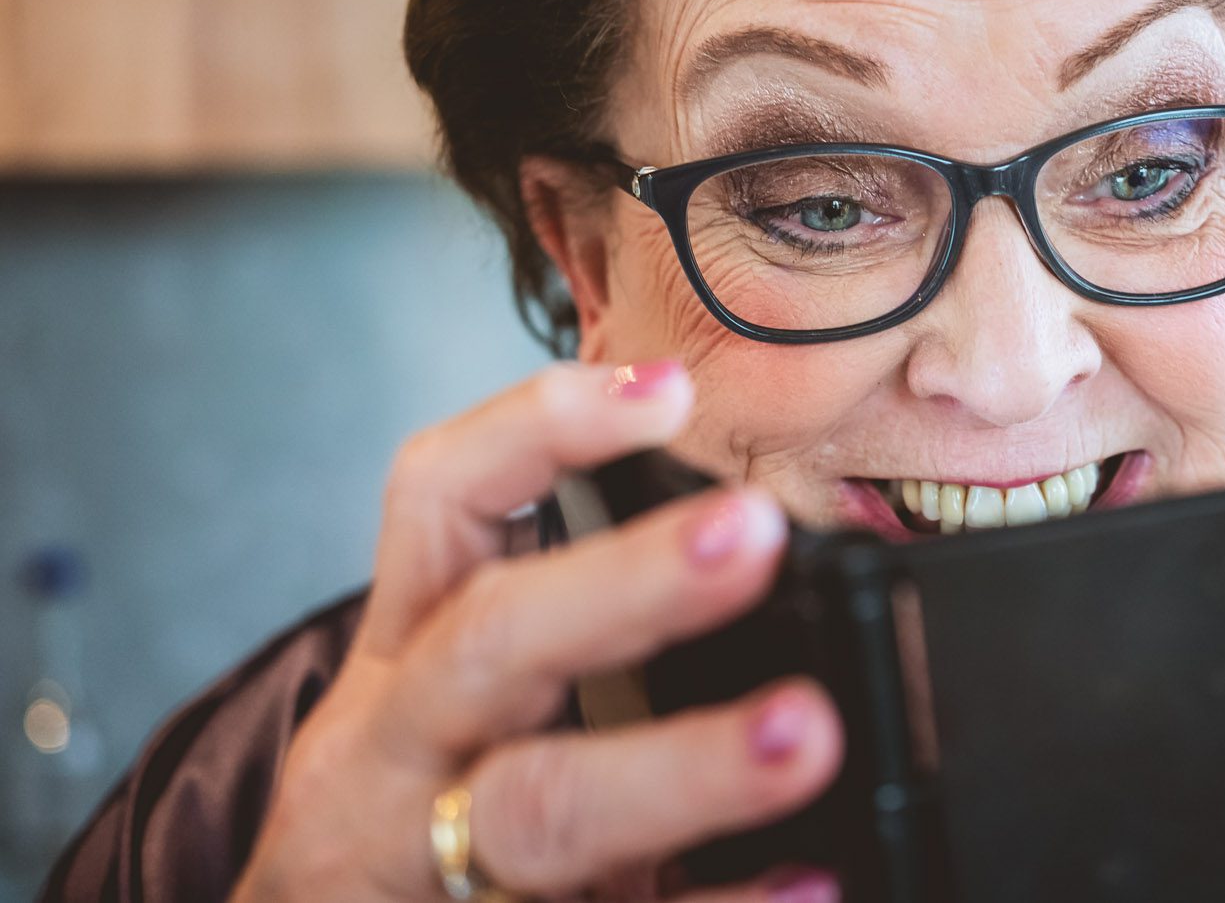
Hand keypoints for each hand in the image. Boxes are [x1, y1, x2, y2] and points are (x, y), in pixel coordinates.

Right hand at [229, 360, 843, 902]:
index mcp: (408, 661)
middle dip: (625, 582)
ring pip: (537, 812)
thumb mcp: (455, 722)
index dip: (540, 431)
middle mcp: (395, 754)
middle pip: (491, 645)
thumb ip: (577, 644)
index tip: (668, 390)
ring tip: (806, 733)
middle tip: (754, 530)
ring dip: (682, 768)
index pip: (440, 504)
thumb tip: (764, 550)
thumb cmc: (406, 831)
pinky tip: (811, 887)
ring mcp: (420, 868)